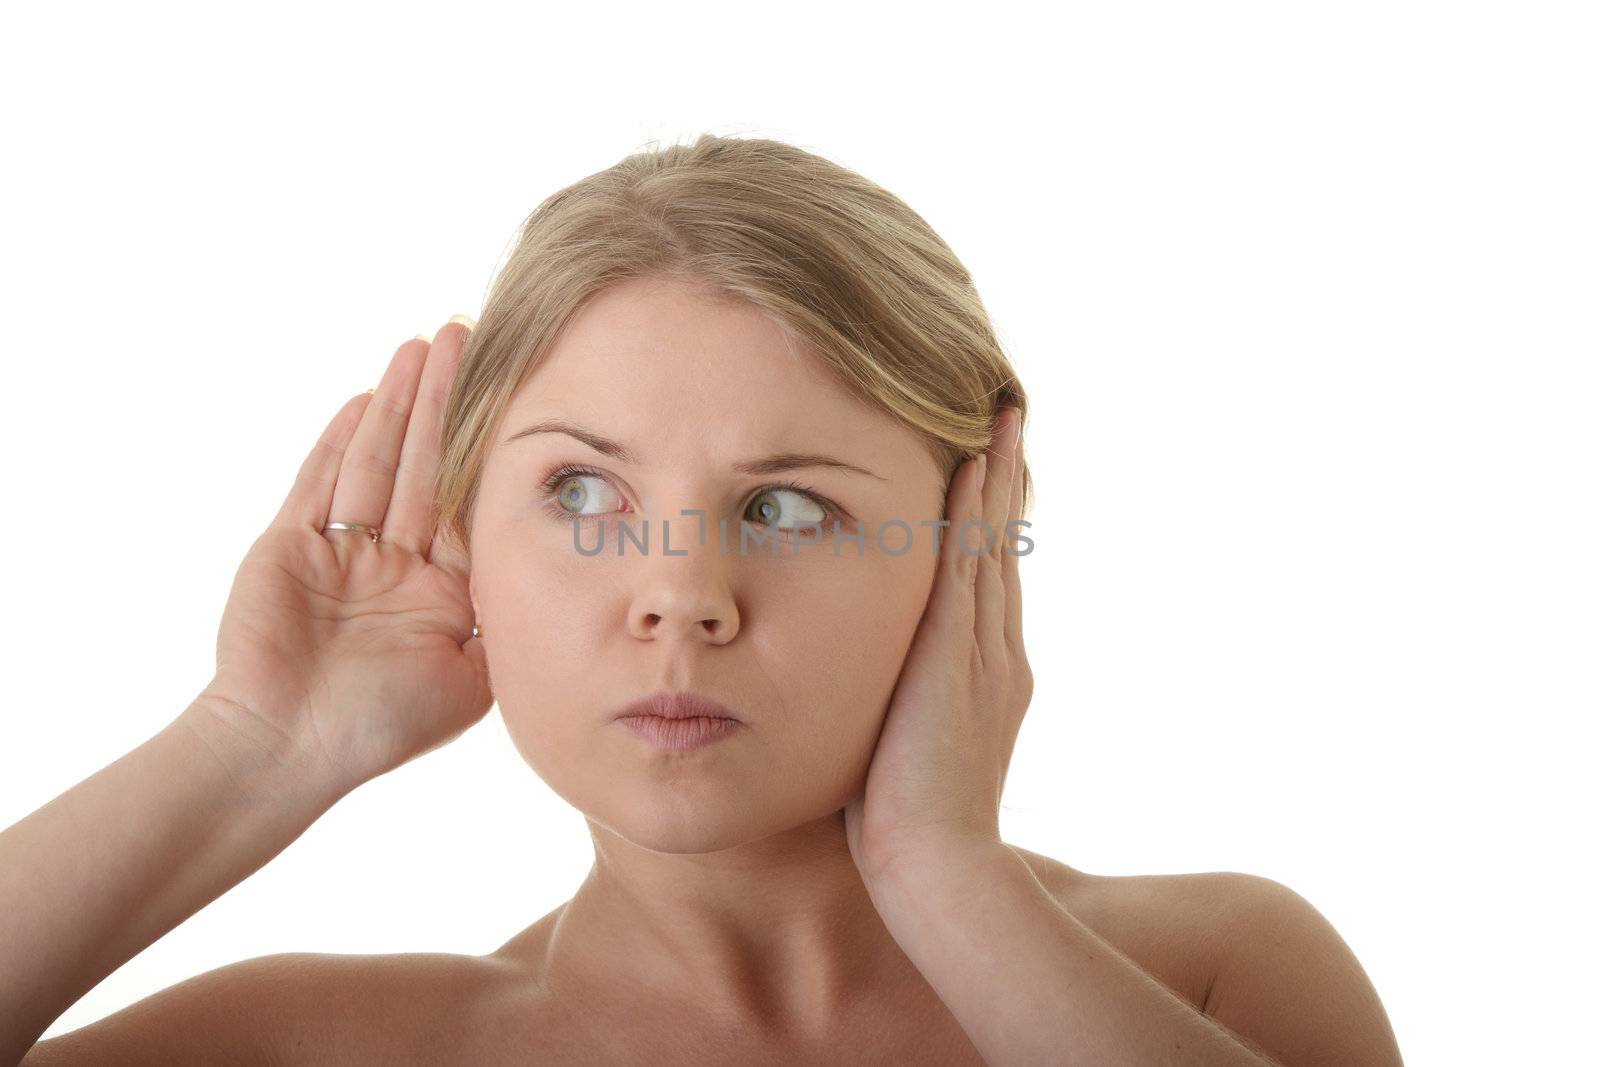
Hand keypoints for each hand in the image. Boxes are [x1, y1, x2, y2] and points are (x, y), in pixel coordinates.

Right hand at [197, 320, 491, 795]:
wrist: (288, 750)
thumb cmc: (381, 726)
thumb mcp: (473, 679)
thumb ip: (508, 624)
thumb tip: (564, 576)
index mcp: (443, 592)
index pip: (473, 503)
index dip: (493, 448)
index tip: (520, 393)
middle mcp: (397, 564)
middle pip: (427, 465)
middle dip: (448, 401)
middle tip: (470, 336)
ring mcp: (344, 552)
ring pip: (378, 461)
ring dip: (400, 404)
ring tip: (424, 344)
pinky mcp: (292, 547)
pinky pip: (321, 483)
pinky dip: (342, 441)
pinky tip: (369, 397)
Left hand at [843, 405, 1031, 885]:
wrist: (936, 865)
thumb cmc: (905, 828)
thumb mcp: (906, 754)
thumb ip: (900, 714)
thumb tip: (875, 702)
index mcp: (988, 678)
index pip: (989, 584)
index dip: (990, 528)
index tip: (988, 477)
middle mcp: (997, 655)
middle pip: (1002, 549)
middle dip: (1005, 484)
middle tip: (1010, 423)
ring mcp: (984, 651)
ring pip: (992, 544)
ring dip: (996, 478)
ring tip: (1002, 420)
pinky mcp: (958, 654)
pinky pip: (967, 566)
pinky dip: (972, 514)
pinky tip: (972, 465)